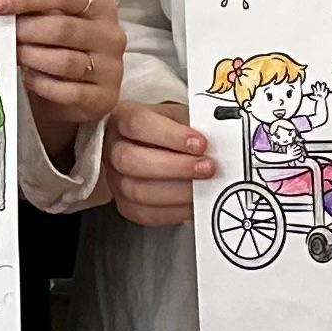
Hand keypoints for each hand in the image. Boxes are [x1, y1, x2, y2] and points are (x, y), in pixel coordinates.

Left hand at [0, 0, 124, 130]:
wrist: (79, 95)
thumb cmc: (62, 49)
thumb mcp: (52, 21)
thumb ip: (33, 8)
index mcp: (100, 6)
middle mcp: (111, 35)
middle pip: (63, 28)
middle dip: (26, 31)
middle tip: (3, 35)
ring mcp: (111, 68)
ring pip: (65, 61)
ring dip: (32, 58)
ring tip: (14, 56)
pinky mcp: (103, 98)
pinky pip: (68, 91)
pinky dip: (42, 84)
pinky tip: (28, 78)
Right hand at [106, 99, 214, 225]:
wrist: (161, 146)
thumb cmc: (171, 129)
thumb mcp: (180, 116)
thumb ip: (194, 126)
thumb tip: (219, 142)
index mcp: (123, 117)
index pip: (138, 124)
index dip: (170, 135)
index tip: (200, 143)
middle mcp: (113, 148)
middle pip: (132, 160)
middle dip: (176, 167)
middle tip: (207, 167)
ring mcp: (115, 178)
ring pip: (138, 191)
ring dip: (178, 191)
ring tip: (205, 186)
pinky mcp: (126, 204)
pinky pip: (145, 214)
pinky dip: (173, 211)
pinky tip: (193, 202)